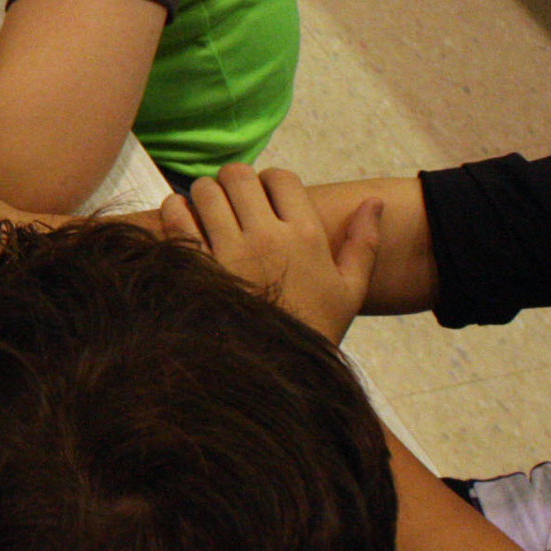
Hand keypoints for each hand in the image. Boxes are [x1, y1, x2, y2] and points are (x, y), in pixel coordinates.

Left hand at [162, 165, 381, 343]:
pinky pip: (176, 216)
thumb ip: (364, 243)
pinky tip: (184, 224)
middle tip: (232, 201)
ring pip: (205, 190)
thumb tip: (375, 200)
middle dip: (233, 183)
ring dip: (204, 196)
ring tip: (208, 213)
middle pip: (238, 175)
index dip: (269, 182)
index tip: (265, 200)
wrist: (275, 375)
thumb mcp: (350, 292)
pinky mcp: (197, 267)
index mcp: (306, 236)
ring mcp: (230, 251)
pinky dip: (175, 211)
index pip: (280, 177)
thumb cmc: (313, 331)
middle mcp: (268, 237)